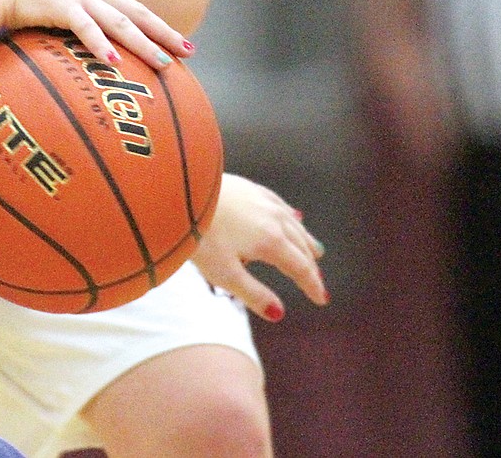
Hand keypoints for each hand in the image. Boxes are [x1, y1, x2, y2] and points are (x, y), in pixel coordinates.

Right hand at [0, 0, 191, 71]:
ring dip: (143, 44)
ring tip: (163, 62)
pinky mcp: (61, 6)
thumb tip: (97, 44)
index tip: (182, 44)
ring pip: (120, 23)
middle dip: (164, 34)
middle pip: (137, 15)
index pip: (136, 10)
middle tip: (189, 52)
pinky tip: (114, 61)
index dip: (161, 27)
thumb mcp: (63, 3)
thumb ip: (82, 17)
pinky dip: (101, 45)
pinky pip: (86, 28)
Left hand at [191, 173, 327, 320]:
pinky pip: (278, 203)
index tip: (321, 299)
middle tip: (317, 282)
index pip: (300, 267)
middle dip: (310, 266)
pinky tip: (291, 215)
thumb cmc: (199, 234)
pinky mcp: (248, 186)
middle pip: (300, 245)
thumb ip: (252, 294)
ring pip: (292, 223)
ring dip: (305, 239)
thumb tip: (278, 314)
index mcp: (270, 241)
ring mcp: (261, 199)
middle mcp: (273, 218)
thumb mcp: (224, 273)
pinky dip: (290, 215)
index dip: (311, 285)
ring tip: (315, 251)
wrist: (179, 189)